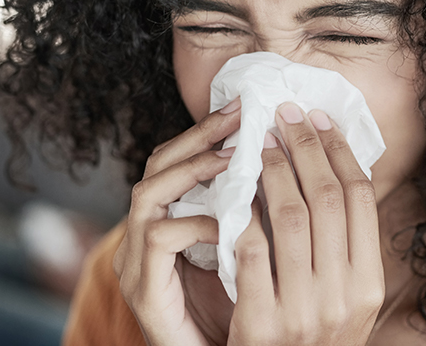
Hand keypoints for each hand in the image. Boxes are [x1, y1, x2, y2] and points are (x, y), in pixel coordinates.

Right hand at [113, 101, 240, 345]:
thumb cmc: (238, 316)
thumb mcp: (249, 255)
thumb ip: (253, 215)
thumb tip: (289, 168)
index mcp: (168, 223)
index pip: (177, 160)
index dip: (208, 131)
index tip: (248, 109)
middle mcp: (143, 237)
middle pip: (156, 164)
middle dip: (200, 135)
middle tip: (242, 115)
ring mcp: (136, 263)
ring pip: (147, 192)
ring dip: (192, 169)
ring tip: (236, 158)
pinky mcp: (143, 291)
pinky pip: (160, 238)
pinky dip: (196, 223)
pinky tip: (232, 221)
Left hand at [227, 102, 385, 345]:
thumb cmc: (312, 340)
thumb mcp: (344, 301)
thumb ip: (343, 248)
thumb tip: (333, 172)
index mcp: (367, 283)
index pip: (360, 197)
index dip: (338, 150)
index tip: (319, 119)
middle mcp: (343, 296)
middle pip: (327, 197)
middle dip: (305, 146)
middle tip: (285, 115)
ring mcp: (302, 310)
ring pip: (289, 215)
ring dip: (272, 170)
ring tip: (259, 144)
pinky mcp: (260, 323)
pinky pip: (249, 250)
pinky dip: (242, 214)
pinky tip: (233, 190)